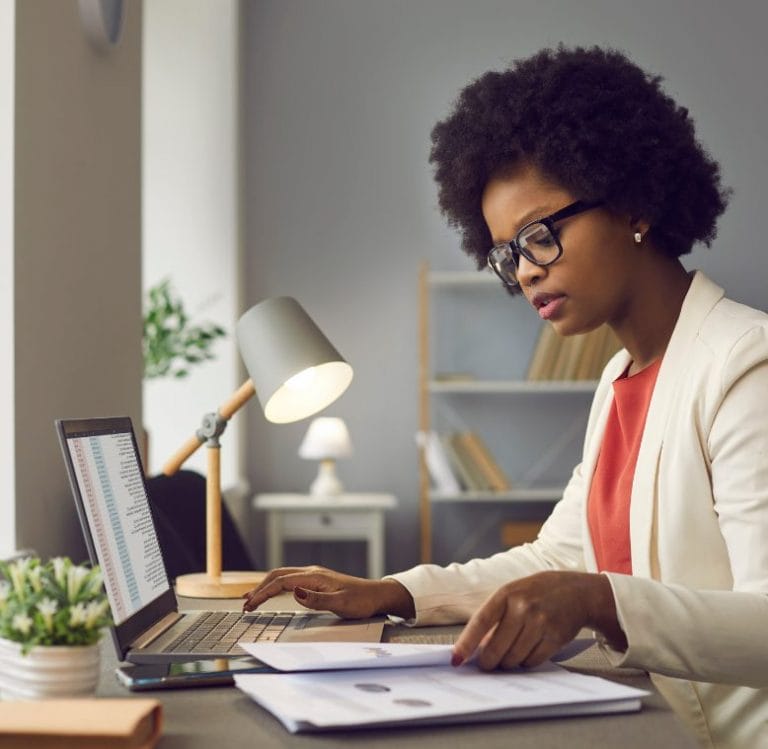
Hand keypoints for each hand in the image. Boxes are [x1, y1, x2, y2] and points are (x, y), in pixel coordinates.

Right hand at [241, 565, 414, 619]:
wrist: (377, 595)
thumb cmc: (361, 600)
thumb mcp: (340, 603)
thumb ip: (316, 599)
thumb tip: (294, 592)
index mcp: (314, 577)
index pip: (281, 582)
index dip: (263, 593)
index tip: (250, 605)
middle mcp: (311, 573)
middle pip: (277, 575)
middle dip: (259, 588)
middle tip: (245, 604)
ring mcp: (313, 576)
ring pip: (282, 576)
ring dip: (265, 586)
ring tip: (251, 599)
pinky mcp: (316, 581)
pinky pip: (290, 580)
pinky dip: (276, 586)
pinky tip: (272, 593)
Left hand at [452, 571, 625, 669]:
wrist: (576, 592)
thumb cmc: (538, 593)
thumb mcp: (513, 594)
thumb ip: (496, 616)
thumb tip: (478, 647)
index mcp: (507, 593)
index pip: (481, 621)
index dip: (466, 642)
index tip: (456, 658)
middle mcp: (523, 607)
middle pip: (496, 647)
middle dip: (488, 661)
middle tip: (485, 665)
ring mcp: (540, 622)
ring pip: (513, 658)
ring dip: (508, 663)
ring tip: (510, 654)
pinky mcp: (555, 637)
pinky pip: (532, 661)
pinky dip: (526, 662)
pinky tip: (527, 651)